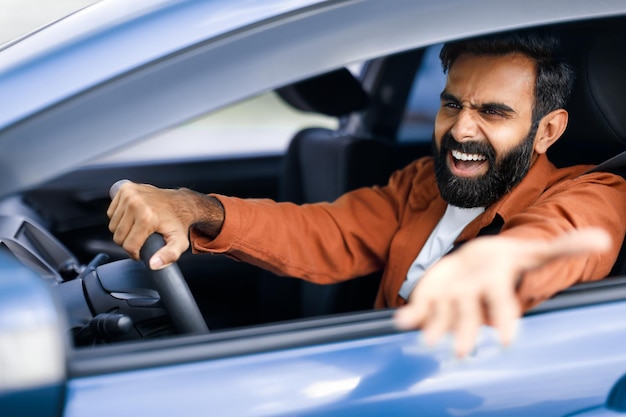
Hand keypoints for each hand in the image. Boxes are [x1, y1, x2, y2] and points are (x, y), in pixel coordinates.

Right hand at [107, 181, 194, 268]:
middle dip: (129, 242)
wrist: (181, 202)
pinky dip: (119, 218)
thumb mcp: (179, 242)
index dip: (136, 252)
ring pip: (113, 225)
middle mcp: (135, 203)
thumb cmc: (178, 223)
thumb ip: (169, 256)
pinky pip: (111, 213)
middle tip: (142, 238)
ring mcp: (128, 194)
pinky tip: (133, 218)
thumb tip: (153, 264)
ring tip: (138, 228)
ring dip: (123, 230)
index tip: (144, 249)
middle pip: (118, 236)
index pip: (128, 245)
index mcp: (146, 217)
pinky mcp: (124, 188)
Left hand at [393, 228, 610, 357]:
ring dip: (434, 328)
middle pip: (469, 318)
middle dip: (466, 334)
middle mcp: (472, 300)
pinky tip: (401, 321)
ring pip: (442, 317)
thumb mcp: (531, 251)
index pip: (502, 306)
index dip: (505, 320)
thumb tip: (602, 238)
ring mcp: (449, 300)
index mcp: (495, 289)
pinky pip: (419, 310)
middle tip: (462, 352)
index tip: (508, 339)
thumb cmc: (506, 260)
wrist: (476, 261)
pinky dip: (410, 316)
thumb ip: (563, 247)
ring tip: (427, 340)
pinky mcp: (430, 298)